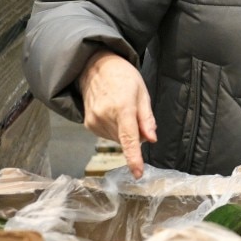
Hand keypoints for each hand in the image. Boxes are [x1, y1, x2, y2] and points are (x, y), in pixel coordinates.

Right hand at [78, 50, 156, 177]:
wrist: (95, 67)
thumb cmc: (122, 76)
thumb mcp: (142, 92)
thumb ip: (146, 118)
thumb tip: (151, 139)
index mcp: (122, 107)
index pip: (129, 138)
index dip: (134, 158)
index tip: (137, 173)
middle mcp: (105, 116)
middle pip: (126, 140)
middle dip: (135, 134)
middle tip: (135, 113)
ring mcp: (94, 121)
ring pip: (117, 139)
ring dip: (123, 131)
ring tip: (121, 109)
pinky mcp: (88, 124)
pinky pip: (107, 135)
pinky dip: (114, 129)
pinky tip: (112, 113)